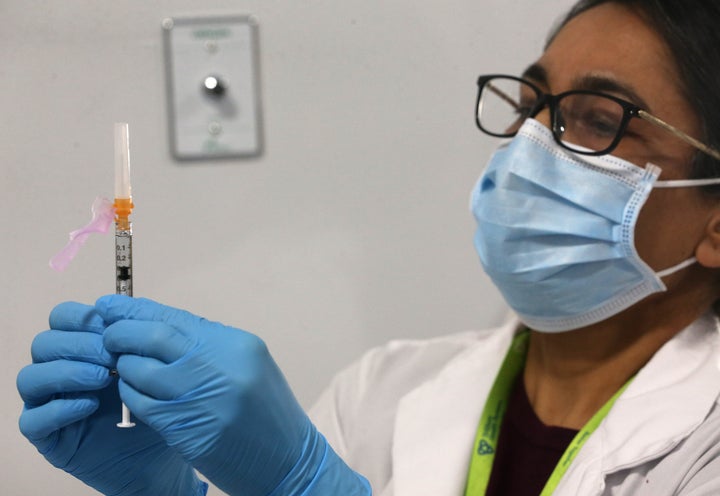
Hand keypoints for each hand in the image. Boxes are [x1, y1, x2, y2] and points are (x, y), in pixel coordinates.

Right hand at [17, 302, 206, 495]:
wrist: (163, 456)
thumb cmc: (160, 404)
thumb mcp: (156, 364)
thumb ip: (138, 332)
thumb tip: (115, 302)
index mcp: (85, 348)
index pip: (62, 318)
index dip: (80, 317)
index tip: (108, 325)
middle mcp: (61, 371)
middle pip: (44, 343)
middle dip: (77, 344)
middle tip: (110, 356)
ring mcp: (51, 404)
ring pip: (31, 377)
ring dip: (66, 371)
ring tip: (103, 378)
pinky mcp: (50, 438)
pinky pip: (32, 420)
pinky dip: (59, 408)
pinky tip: (90, 406)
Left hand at [98, 295, 369, 495]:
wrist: (289, 460)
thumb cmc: (267, 412)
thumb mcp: (248, 366)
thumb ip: (209, 346)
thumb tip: (160, 327)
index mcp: (238, 344)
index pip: (177, 318)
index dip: (138, 310)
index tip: (112, 306)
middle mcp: (221, 365)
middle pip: (155, 336)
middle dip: (122, 333)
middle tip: (107, 335)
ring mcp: (204, 398)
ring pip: (142, 371)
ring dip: (124, 367)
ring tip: (121, 367)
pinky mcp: (188, 430)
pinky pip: (143, 404)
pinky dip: (130, 396)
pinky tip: (131, 393)